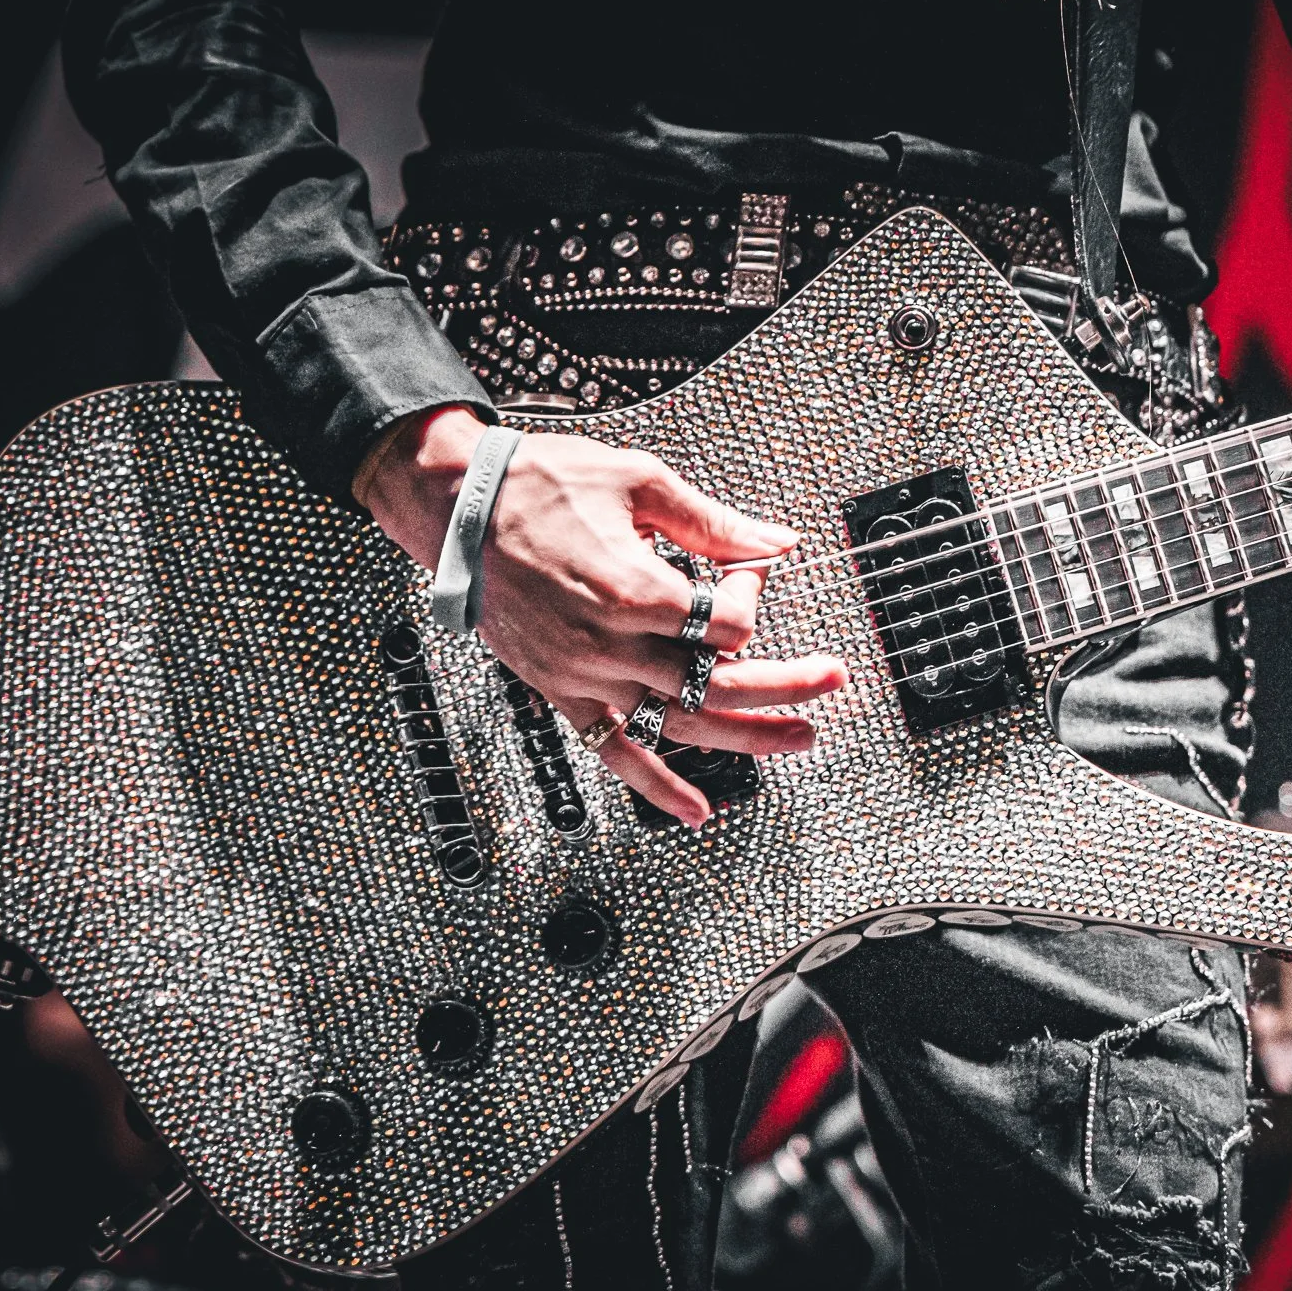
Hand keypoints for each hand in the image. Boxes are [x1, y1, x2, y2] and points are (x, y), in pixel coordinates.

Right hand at [357, 405, 846, 825]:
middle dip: (784, 685)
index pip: (725, 624)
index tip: (745, 574)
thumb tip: (774, 540)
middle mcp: (610, 645)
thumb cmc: (541, 486)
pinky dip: (658, 786)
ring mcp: (586, 676)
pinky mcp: (564, 693)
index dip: (750, 599)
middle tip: (830, 681)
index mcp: (633, 590)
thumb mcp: (638, 480)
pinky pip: (615, 752)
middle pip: (717, 682)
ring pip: (680, 725)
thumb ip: (711, 521)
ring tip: (797, 738)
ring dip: (746, 738)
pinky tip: (697, 810)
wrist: (461, 509)